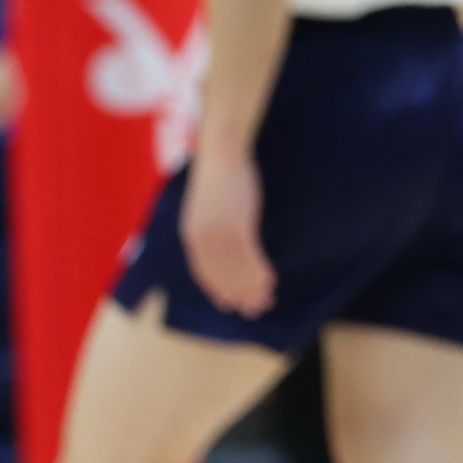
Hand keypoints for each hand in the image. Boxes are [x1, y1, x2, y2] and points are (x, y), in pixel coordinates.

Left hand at [181, 148, 275, 317]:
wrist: (222, 152)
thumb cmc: (220, 177)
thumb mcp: (208, 209)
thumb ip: (213, 229)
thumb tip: (228, 246)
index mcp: (192, 235)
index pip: (204, 272)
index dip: (219, 290)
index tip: (231, 305)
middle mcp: (201, 239)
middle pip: (222, 275)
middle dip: (239, 295)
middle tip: (255, 310)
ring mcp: (218, 233)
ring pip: (237, 269)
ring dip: (252, 287)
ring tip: (267, 298)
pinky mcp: (236, 225)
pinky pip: (249, 256)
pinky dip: (259, 271)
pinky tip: (270, 278)